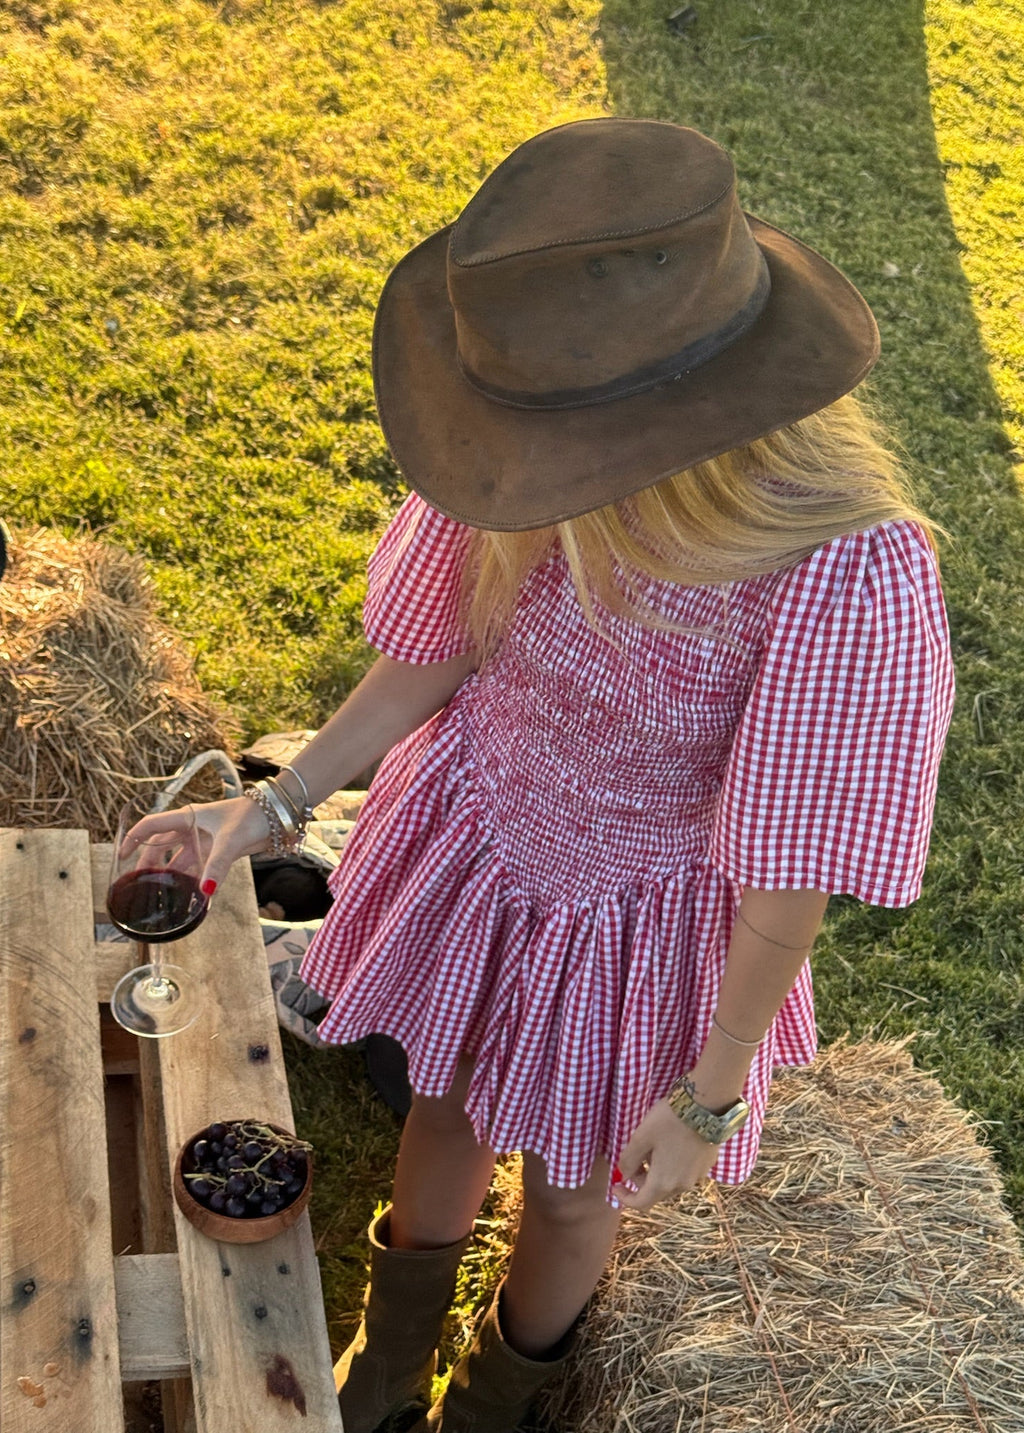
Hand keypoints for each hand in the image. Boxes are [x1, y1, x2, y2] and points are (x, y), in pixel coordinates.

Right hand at [125, 796, 270, 896]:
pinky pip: (197, 866)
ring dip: (170, 874)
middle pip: (161, 845)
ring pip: (179, 858)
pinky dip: (191, 878)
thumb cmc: (252, 816)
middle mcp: (192, 827)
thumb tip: (204, 892)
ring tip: (159, 893)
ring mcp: (204, 839)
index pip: (151, 825)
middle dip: (148, 863)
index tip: (121, 856)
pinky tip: (188, 894)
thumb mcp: (230, 840)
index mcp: (188, 816)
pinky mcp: (217, 850)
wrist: (278, 816)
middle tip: (139, 884)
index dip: (134, 838)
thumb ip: (216, 866)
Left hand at [612, 1099, 718, 1209]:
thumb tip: (624, 1175)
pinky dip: (674, 1166)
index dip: (625, 1198)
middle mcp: (681, 1186)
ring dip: (659, 1172)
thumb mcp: (640, 1137)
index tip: (616, 1186)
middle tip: (635, 1157)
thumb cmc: (668, 1121)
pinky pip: (685, 1172)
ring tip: (655, 1146)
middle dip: (642, 1180)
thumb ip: (628, 1160)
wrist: (706, 1107)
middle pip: (656, 1192)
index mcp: (663, 1183)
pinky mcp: (708, 1165)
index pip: (641, 1204)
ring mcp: (697, 1176)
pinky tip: (673, 1144)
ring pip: (672, 1182)